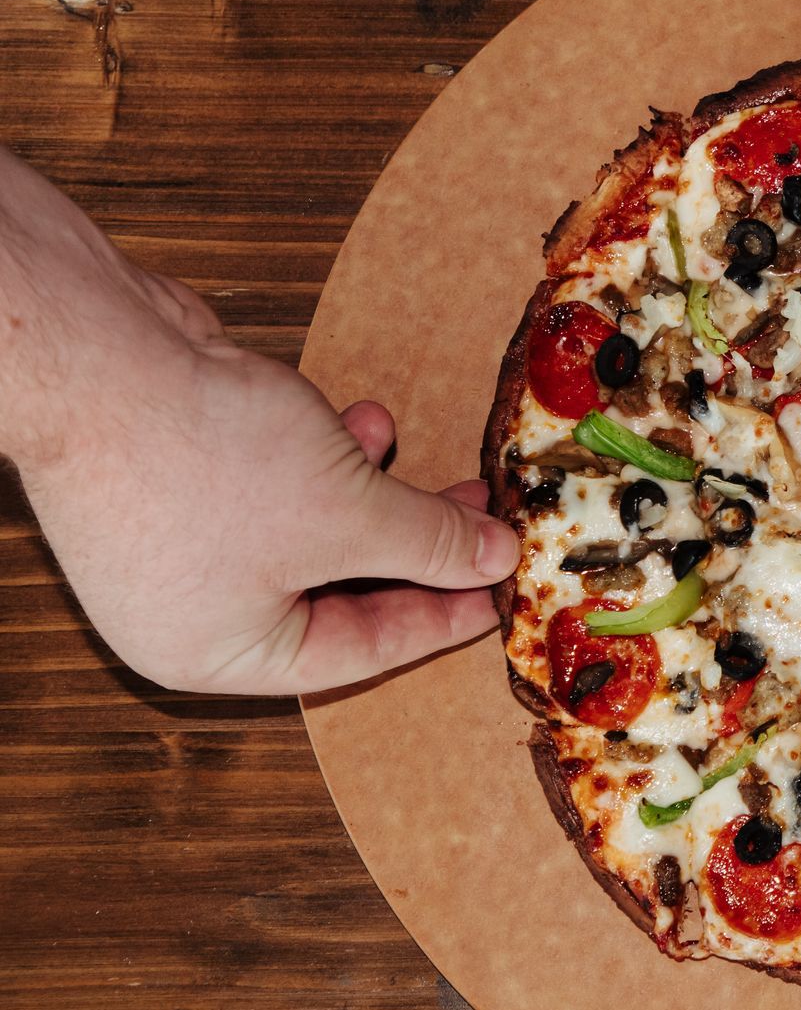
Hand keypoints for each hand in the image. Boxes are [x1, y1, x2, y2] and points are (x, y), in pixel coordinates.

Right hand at [2, 153, 518, 694]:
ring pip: (306, 530)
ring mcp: (177, 539)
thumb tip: (495, 560)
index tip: (496, 593)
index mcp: (221, 651)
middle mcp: (192, 608)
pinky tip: (357, 417)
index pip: (357, 653)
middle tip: (478, 521)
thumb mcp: (350, 513)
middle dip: (409, 546)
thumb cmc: (203, 459)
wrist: (95, 356)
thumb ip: (431, 543)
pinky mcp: (176, 474)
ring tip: (407, 448)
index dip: (437, 619)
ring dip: (367, 490)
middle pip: (333, 592)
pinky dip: (320, 456)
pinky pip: (273, 482)